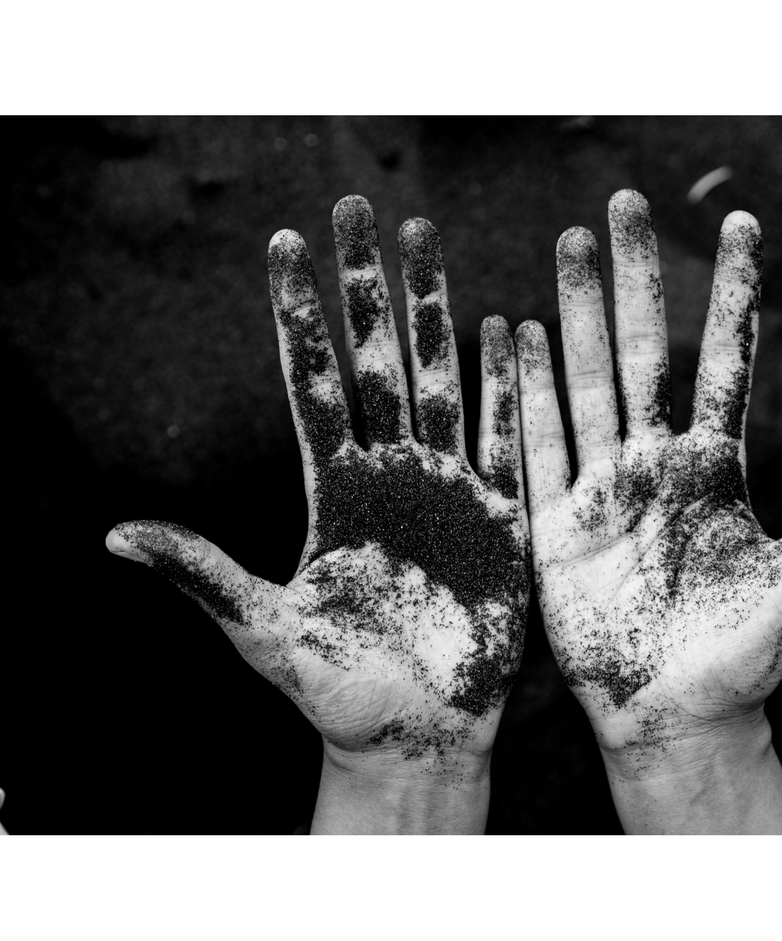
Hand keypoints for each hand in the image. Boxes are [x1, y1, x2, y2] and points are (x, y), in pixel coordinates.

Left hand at [107, 196, 529, 832]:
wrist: (416, 731)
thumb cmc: (338, 690)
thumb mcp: (262, 631)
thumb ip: (204, 575)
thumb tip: (113, 537)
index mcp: (334, 492)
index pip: (313, 385)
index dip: (300, 317)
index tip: (286, 245)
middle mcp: (390, 476)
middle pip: (378, 361)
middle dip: (367, 286)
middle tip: (357, 209)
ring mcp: (447, 491)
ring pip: (441, 380)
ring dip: (434, 311)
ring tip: (425, 239)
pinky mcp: (499, 520)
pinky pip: (507, 440)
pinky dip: (508, 387)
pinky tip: (506, 330)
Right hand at [515, 190, 781, 831]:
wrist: (676, 716)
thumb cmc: (743, 658)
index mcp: (715, 470)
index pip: (723, 362)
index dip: (731, 294)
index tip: (738, 224)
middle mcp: (656, 466)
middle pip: (643, 353)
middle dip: (634, 278)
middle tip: (621, 203)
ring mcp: (603, 490)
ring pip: (585, 382)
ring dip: (576, 313)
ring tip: (568, 246)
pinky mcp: (557, 525)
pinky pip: (538, 445)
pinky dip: (525, 389)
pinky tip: (516, 334)